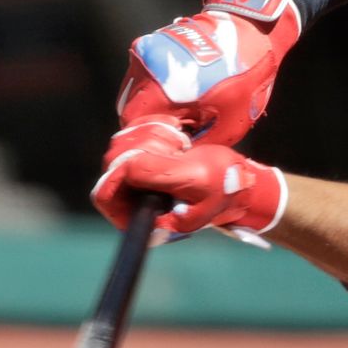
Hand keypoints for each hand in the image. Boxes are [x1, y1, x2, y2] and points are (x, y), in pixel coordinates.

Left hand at [91, 119, 286, 240]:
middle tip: (177, 146)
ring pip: (122, 147)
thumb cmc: (224, 185)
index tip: (158, 155)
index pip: (105, 195)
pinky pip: (133, 137)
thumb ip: (155, 173)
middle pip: (112, 165)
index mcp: (143, 219)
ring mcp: (140, 183)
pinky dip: (153, 129)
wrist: (242, 180)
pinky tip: (177, 134)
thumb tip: (122, 166)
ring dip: (151, 136)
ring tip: (181, 142)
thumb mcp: (193, 179)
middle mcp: (136, 203)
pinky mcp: (147, 163)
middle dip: (144, 147)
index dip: (122, 170)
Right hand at [116, 0, 300, 145]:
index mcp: (158, 91)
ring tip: (180, 113)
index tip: (168, 150)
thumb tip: (176, 159)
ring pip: (135, 93)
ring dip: (152, 107)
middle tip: (176, 134)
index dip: (149, 144)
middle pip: (131, 111)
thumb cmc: (242, 80)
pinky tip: (179, 93)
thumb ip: (194, 146)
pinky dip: (156, 89)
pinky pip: (144, 76)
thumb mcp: (225, 126)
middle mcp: (143, 70)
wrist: (252, 31)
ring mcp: (145, 53)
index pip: (133, 129)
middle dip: (150, 126)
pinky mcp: (151, 43)